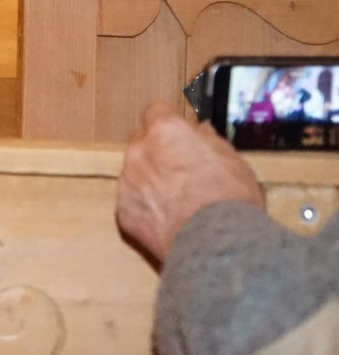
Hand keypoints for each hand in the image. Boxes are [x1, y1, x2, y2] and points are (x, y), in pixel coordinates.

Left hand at [115, 101, 265, 262]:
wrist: (217, 242)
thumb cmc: (231, 199)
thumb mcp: (233, 160)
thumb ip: (209, 141)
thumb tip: (200, 132)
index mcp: (166, 130)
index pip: (156, 112)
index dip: (168, 124)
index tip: (176, 135)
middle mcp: (140, 149)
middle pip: (141, 140)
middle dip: (156, 151)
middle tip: (179, 170)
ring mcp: (128, 180)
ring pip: (134, 172)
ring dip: (149, 180)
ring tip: (177, 201)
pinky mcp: (123, 210)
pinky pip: (132, 202)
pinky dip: (146, 208)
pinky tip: (168, 220)